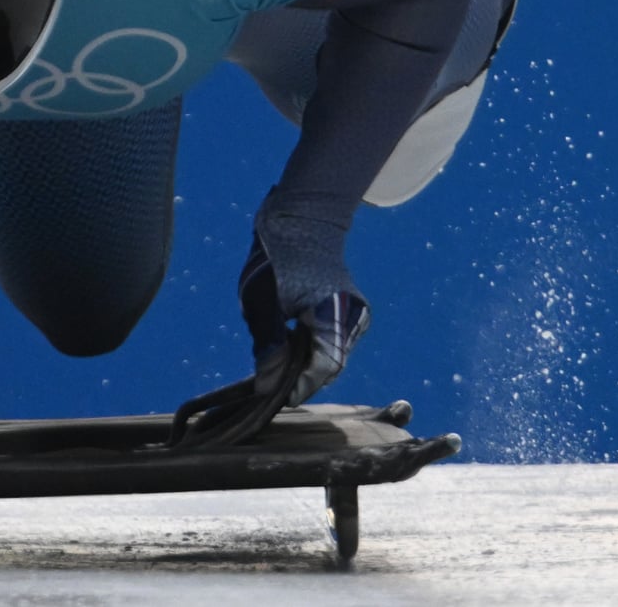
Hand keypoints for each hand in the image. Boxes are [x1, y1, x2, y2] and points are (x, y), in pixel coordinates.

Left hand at [240, 232, 370, 406]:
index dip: (298, 387)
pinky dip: (311, 347)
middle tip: (269, 380)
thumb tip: (266, 387)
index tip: (271, 395)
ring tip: (275, 358)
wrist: (299, 222)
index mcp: (335, 313)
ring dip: (305, 361)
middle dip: (300, 376)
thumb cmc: (275, 260)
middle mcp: (354, 316)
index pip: (324, 368)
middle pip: (330, 364)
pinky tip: (288, 342)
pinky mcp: (350, 311)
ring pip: (331, 354)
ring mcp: (356, 314)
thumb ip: (268, 348)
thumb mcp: (261, 306)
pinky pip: (332, 340)